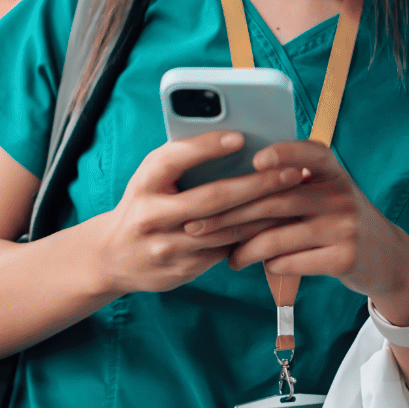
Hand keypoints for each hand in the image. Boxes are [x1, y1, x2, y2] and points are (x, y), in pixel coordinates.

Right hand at [83, 132, 309, 296]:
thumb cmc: (143, 204)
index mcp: (143, 184)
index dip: (206, 148)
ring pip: (226, 230)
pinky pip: (225, 252)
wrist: (113, 257)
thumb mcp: (150, 179)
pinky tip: (278, 224)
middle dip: (257, 184)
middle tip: (291, 172)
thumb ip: (180, 162)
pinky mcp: (182, 270)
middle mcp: (151, 216)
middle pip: (211, 199)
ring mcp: (166, 248)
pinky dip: (253, 236)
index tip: (240, 137)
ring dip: (265, 214)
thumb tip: (235, 143)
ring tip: (295, 197)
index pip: (174, 160)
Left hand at [193, 140, 408, 322]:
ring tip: (227, 256)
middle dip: (230, 215)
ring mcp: (345, 226)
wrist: (385, 256)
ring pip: (278, 237)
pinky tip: (256, 264)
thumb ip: (288, 184)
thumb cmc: (336, 218)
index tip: (255, 161)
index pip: (308, 152)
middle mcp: (340, 193)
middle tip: (197, 226)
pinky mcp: (345, 258)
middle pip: (275, 201)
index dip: (284, 154)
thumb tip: (224, 184)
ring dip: (243, 249)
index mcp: (331, 170)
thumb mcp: (324, 191)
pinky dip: (268, 264)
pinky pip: (292, 261)